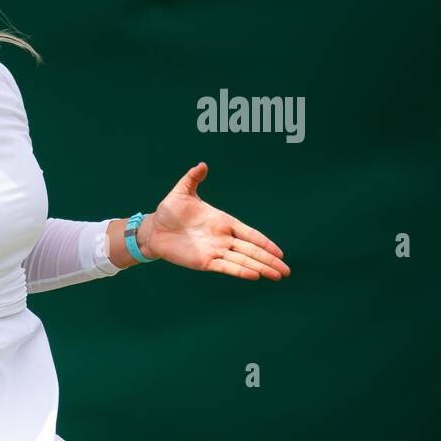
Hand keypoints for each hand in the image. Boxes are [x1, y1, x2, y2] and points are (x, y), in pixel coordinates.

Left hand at [139, 163, 289, 280]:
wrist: (153, 229)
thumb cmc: (169, 210)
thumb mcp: (182, 192)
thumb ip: (193, 179)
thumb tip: (202, 165)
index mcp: (223, 222)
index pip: (249, 234)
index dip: (265, 242)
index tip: (280, 252)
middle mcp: (223, 238)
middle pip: (251, 251)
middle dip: (269, 260)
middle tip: (287, 270)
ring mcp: (214, 251)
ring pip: (242, 261)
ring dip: (260, 268)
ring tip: (277, 275)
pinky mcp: (204, 262)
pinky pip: (225, 267)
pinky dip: (240, 272)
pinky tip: (254, 276)